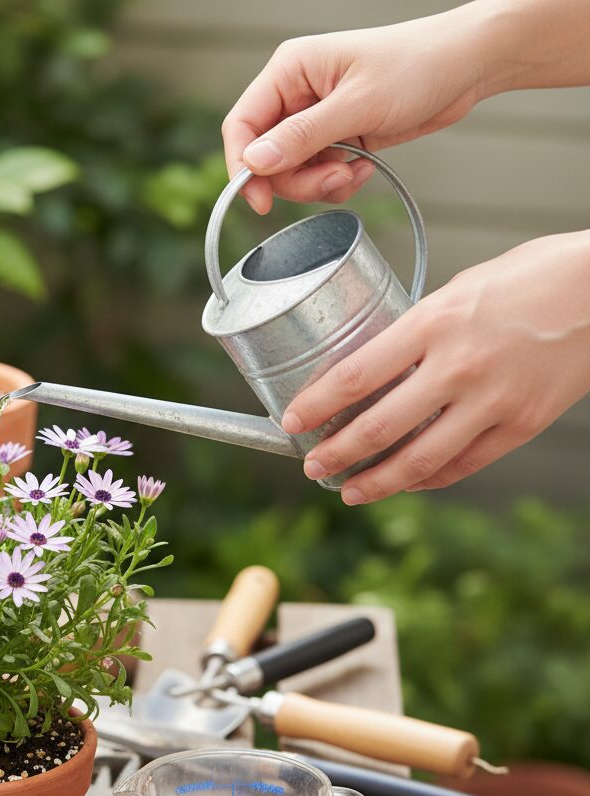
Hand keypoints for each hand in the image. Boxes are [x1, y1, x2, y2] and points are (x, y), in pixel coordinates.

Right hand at [222, 9, 487, 212]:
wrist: (467, 66)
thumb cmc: (418, 65)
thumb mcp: (358, 104)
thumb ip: (303, 136)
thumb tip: (255, 161)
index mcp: (290, 71)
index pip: (242, 125)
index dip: (243, 167)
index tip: (260, 201)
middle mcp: (296, 95)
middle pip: (266, 158)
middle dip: (296, 180)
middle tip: (333, 180)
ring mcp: (316, 119)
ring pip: (292, 172)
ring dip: (320, 184)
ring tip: (354, 172)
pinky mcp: (336, 137)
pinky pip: (318, 175)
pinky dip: (337, 182)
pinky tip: (364, 168)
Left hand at [281, 231, 589, 502]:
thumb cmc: (531, 278)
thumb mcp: (458, 290)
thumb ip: (416, 331)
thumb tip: (375, 368)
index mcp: (434, 323)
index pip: (355, 376)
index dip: (315, 407)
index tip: (291, 422)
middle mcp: (458, 366)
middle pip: (377, 427)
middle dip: (334, 454)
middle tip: (311, 466)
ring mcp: (492, 401)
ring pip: (418, 460)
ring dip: (375, 482)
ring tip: (348, 490)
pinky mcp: (521, 425)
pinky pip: (462, 464)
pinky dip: (428, 479)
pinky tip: (406, 483)